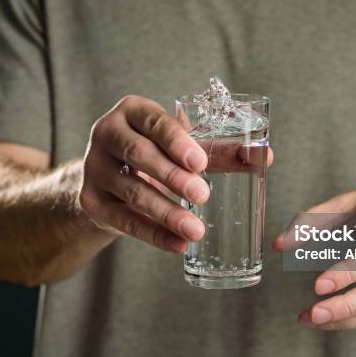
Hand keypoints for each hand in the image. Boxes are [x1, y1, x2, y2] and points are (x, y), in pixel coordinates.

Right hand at [79, 95, 210, 253]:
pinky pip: (125, 221)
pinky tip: (178, 244)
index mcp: (132, 112)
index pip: (154, 122)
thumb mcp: (178, 144)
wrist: (107, 177)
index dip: (176, 141)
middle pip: (139, 154)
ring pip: (133, 191)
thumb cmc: (153, 152)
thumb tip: (264, 157)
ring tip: (196, 230)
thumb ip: (218, 149)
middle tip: (202, 194)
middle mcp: (107, 134)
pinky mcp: (91, 201)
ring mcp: (94, 168)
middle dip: (172, 176)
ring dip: (166, 212)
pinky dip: (154, 235)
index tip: (201, 162)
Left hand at [274, 174, 355, 329]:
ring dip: (343, 321)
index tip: (319, 285)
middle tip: (313, 314)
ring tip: (309, 320)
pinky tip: (326, 319)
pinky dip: (351, 320)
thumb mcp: (349, 201)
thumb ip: (313, 221)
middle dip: (344, 307)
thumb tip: (280, 244)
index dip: (346, 274)